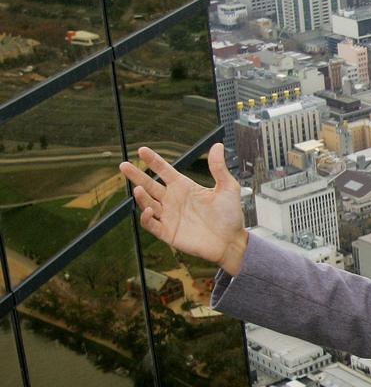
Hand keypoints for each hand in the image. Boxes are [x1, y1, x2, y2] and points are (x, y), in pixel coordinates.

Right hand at [121, 143, 249, 274]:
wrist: (231, 241)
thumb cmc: (230, 215)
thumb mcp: (227, 187)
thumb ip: (219, 168)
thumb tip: (218, 145)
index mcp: (185, 187)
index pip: (164, 170)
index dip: (153, 161)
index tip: (141, 150)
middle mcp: (174, 200)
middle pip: (150, 185)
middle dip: (136, 175)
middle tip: (123, 165)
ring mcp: (169, 216)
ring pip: (148, 203)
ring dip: (141, 196)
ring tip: (138, 188)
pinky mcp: (168, 232)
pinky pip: (151, 224)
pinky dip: (146, 218)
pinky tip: (149, 210)